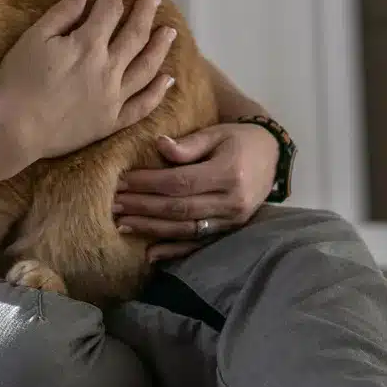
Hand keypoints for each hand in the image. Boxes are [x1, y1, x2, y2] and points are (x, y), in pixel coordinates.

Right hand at [0, 0, 177, 162]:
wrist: (16, 130)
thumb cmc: (18, 81)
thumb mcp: (34, 39)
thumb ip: (62, 13)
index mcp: (88, 45)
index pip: (109, 10)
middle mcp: (108, 68)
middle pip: (135, 35)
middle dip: (146, 13)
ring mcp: (113, 97)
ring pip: (146, 68)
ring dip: (160, 47)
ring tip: (169, 33)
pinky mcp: (112, 122)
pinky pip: (143, 106)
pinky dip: (158, 92)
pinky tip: (168, 80)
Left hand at [113, 122, 278, 260]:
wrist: (272, 157)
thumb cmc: (239, 140)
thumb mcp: (216, 133)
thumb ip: (188, 145)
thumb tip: (158, 145)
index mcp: (227, 173)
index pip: (180, 182)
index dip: (148, 184)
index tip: (122, 181)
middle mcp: (231, 201)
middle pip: (179, 208)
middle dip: (143, 207)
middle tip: (114, 205)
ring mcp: (231, 220)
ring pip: (185, 229)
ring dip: (152, 229)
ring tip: (123, 224)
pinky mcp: (230, 230)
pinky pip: (199, 243)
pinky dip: (174, 250)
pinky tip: (151, 254)